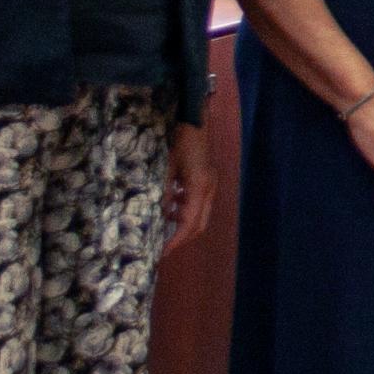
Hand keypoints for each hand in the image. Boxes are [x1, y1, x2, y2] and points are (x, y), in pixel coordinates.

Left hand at [167, 117, 217, 247]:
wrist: (195, 121)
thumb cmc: (180, 141)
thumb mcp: (167, 167)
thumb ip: (165, 192)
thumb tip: (161, 212)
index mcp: (199, 186)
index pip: (189, 221)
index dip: (177, 238)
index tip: (164, 251)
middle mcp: (209, 190)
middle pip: (200, 224)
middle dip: (183, 237)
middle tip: (165, 246)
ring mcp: (211, 186)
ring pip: (201, 215)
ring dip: (184, 222)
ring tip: (164, 220)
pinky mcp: (209, 182)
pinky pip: (200, 204)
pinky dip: (187, 210)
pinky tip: (173, 204)